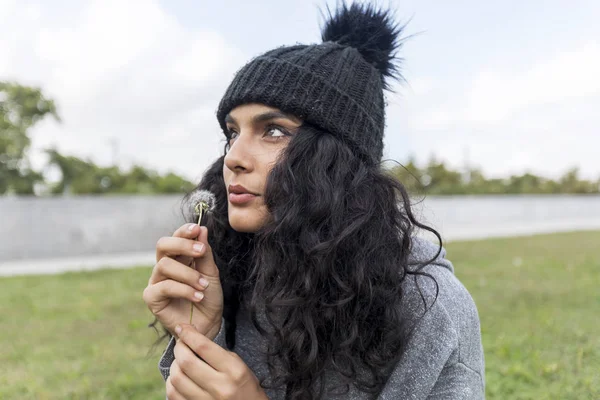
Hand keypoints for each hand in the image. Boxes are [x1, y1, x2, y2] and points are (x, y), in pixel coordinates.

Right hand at [143, 223, 222, 337]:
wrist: (208, 324)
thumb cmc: (208, 298)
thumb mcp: (211, 273)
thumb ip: (205, 254)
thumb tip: (201, 230)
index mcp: (178, 258)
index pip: (175, 238)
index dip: (183, 231)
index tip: (197, 229)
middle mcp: (164, 267)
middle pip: (162, 245)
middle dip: (182, 245)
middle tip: (201, 251)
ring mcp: (156, 282)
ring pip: (164, 265)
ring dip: (188, 274)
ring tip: (204, 285)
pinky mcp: (152, 298)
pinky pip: (164, 286)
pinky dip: (184, 289)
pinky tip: (198, 296)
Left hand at [166, 324, 267, 399]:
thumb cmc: (246, 387)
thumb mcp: (240, 366)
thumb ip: (218, 354)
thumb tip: (192, 340)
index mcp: (234, 371)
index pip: (204, 347)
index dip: (188, 334)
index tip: (181, 327)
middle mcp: (220, 387)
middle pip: (187, 362)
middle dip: (179, 348)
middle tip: (180, 343)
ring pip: (177, 379)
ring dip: (174, 366)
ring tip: (179, 361)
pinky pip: (174, 395)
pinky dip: (172, 384)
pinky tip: (178, 378)